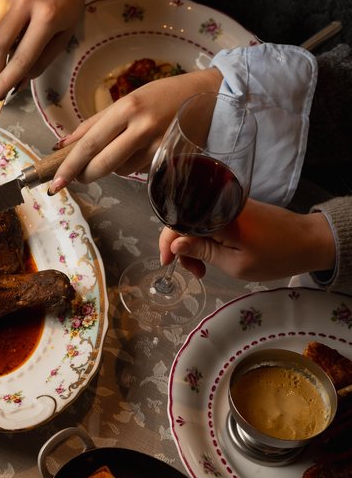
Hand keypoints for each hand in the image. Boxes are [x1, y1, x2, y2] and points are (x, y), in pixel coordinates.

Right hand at [0, 0, 87, 105]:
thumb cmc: (68, 0)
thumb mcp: (65, 33)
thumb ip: (42, 60)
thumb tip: (18, 82)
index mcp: (47, 16)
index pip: (21, 57)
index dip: (6, 81)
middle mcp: (24, 2)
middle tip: (0, 79)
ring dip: (0, 49)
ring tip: (20, 39)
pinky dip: (3, 31)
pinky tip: (18, 21)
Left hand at [47, 68, 222, 193]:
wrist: (210, 98)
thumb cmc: (162, 96)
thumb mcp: (126, 101)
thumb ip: (92, 125)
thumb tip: (61, 146)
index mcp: (126, 108)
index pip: (90, 144)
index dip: (70, 166)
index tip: (55, 182)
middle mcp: (142, 127)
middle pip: (102, 165)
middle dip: (86, 175)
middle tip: (81, 175)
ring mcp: (157, 145)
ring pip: (120, 170)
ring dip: (113, 166)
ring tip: (127, 146)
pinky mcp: (168, 159)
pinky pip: (137, 171)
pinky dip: (132, 165)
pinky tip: (143, 149)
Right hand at [158, 199, 335, 281]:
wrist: (311, 241)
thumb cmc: (276, 256)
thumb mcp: (236, 264)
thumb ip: (203, 252)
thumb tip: (174, 244)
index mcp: (218, 217)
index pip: (178, 222)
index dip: (167, 242)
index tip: (167, 263)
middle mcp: (219, 205)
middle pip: (185, 221)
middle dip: (181, 247)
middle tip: (193, 272)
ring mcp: (228, 205)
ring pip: (196, 222)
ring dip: (194, 245)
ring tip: (204, 269)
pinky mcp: (236, 209)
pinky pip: (210, 220)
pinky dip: (207, 238)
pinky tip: (213, 255)